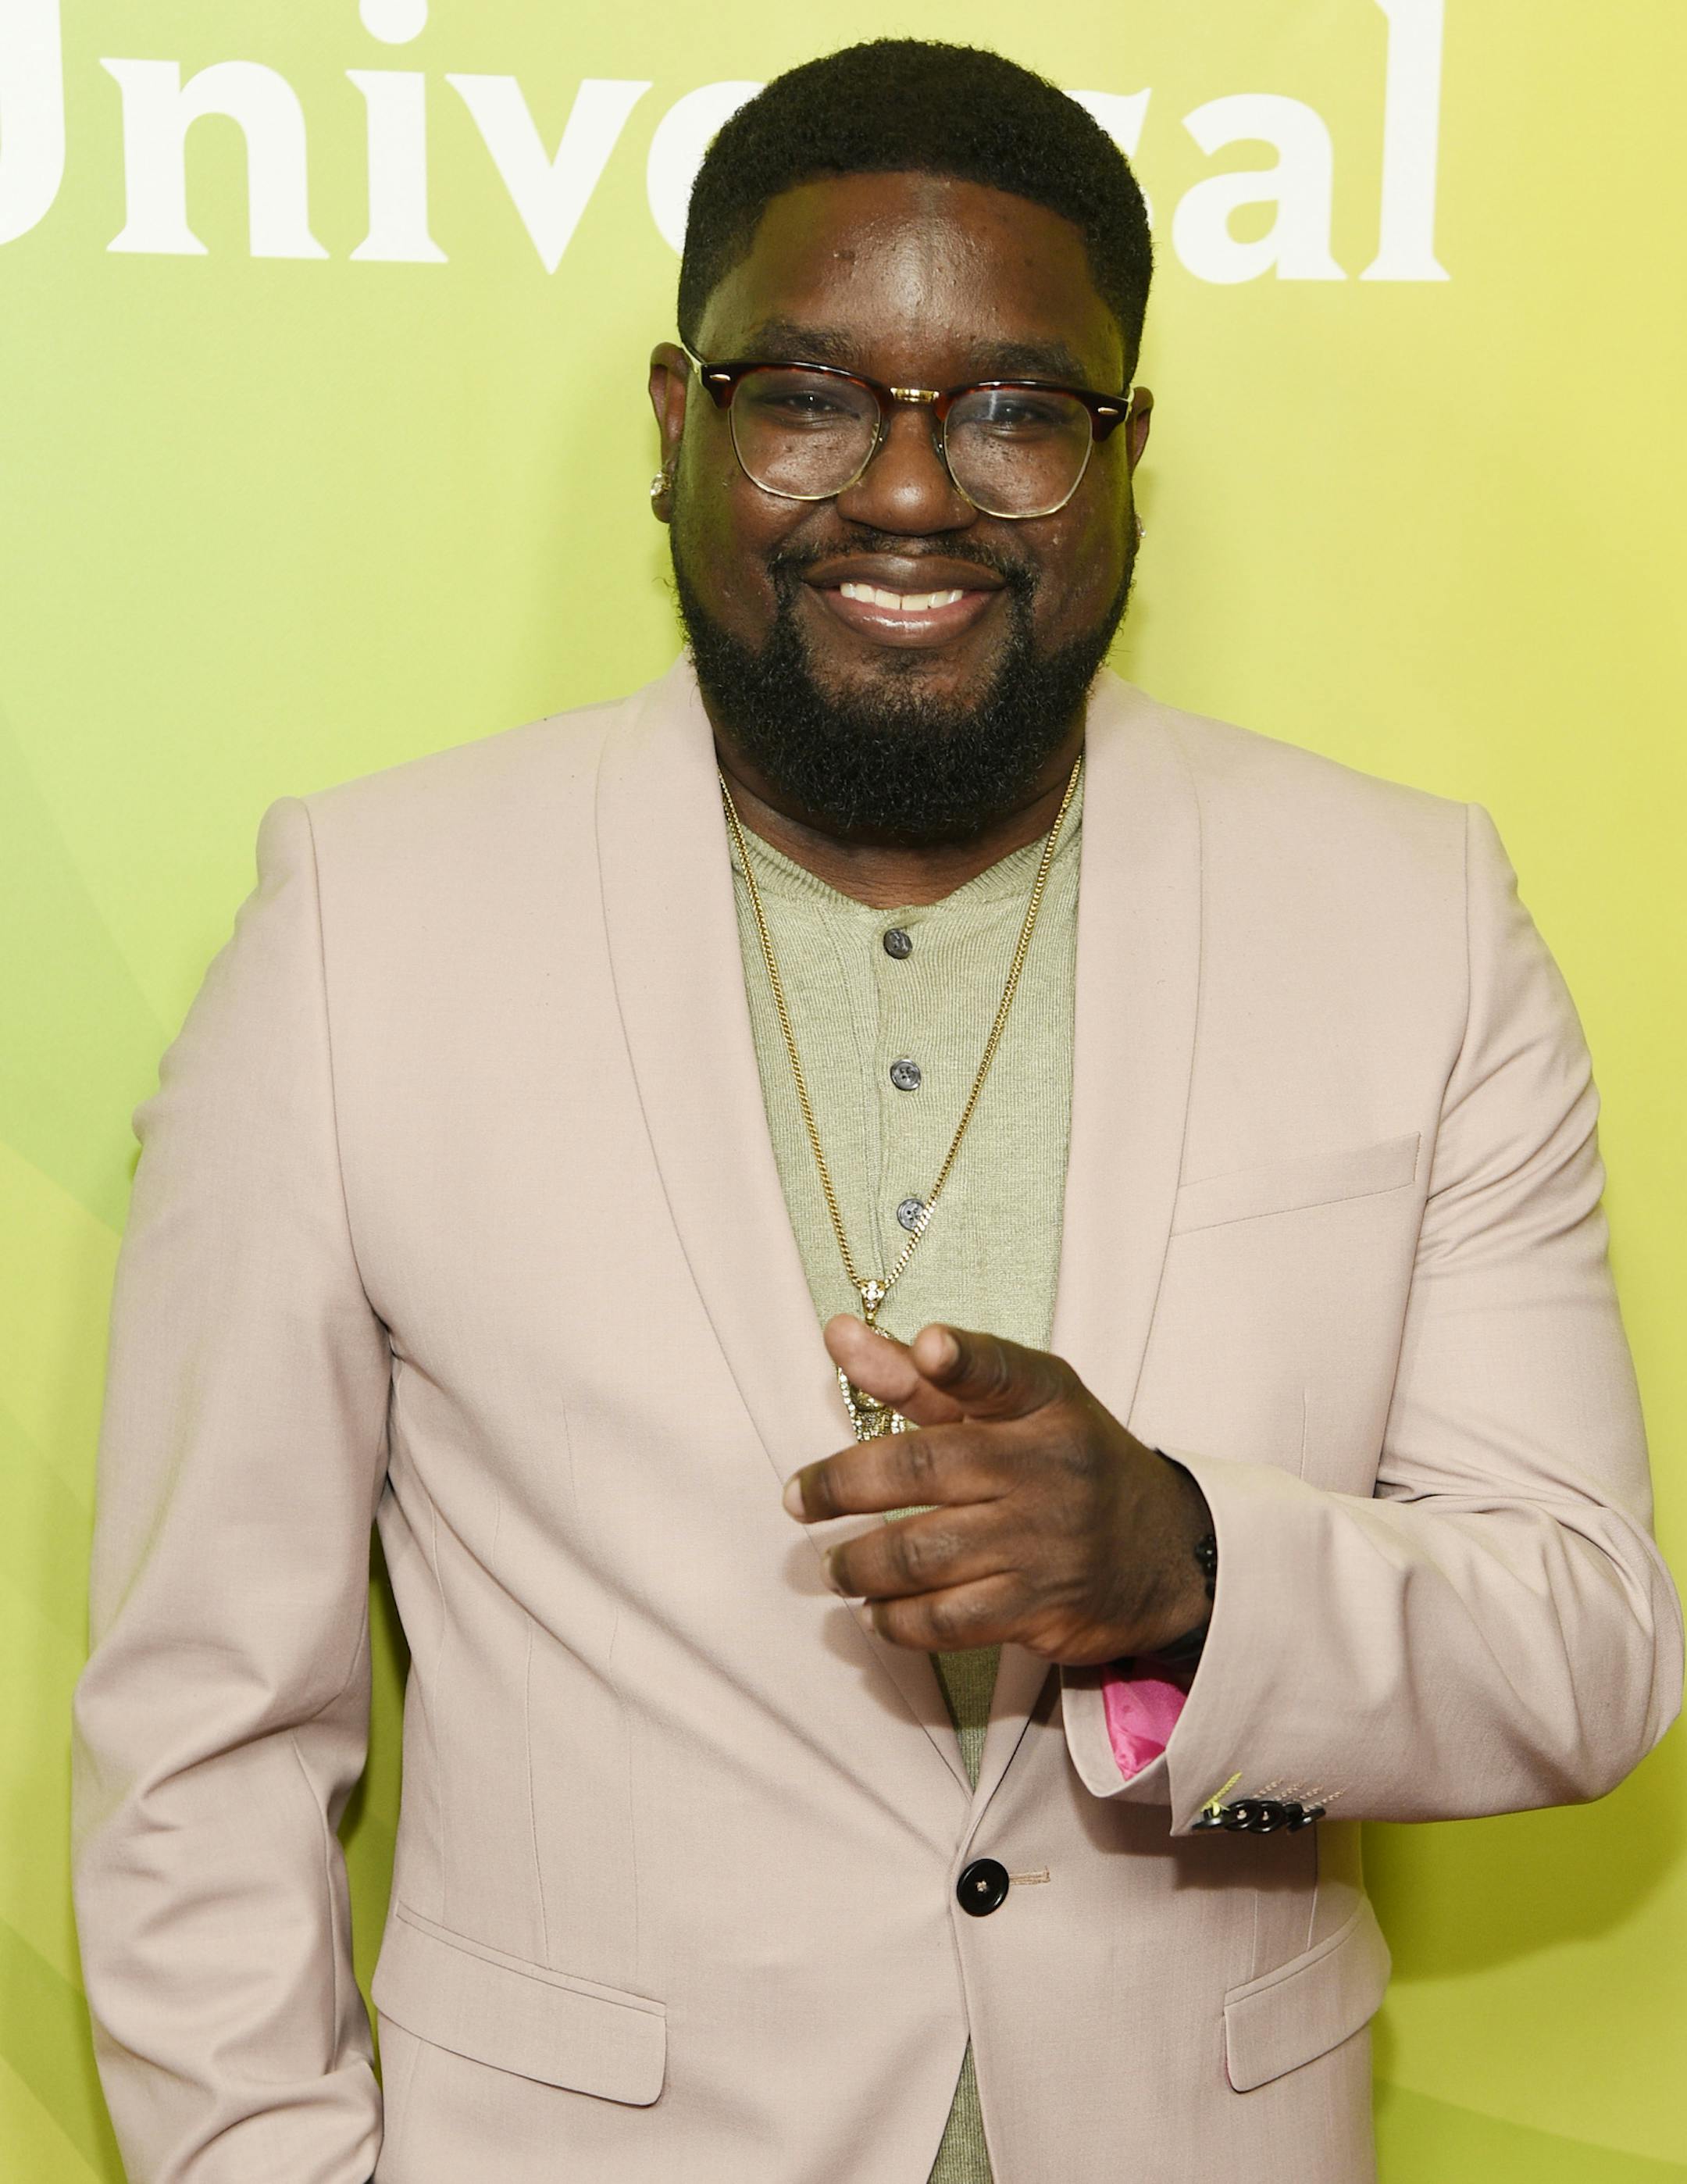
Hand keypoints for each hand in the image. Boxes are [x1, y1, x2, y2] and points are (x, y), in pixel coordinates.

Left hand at [782, 1318, 1213, 1665]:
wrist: (1166, 1554)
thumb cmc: (1065, 1464)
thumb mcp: (1014, 1407)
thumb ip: (920, 1380)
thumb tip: (837, 1335)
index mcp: (1044, 1402)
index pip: (1000, 1371)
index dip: (961, 1359)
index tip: (928, 1347)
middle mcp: (1046, 1466)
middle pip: (924, 1468)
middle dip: (842, 1485)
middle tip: (799, 1499)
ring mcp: (1044, 1541)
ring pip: (923, 1552)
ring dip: (858, 1564)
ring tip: (833, 1566)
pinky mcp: (1041, 1608)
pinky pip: (946, 1620)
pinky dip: (895, 1620)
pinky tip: (873, 1611)